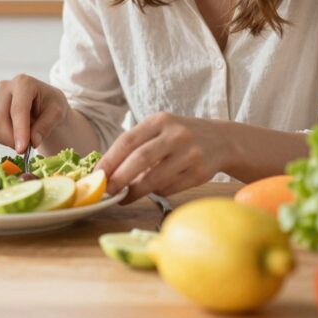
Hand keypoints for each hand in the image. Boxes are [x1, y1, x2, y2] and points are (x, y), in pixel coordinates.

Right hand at [0, 74, 69, 153]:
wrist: (43, 103)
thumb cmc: (51, 105)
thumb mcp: (57, 113)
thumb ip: (46, 126)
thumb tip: (33, 141)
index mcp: (23, 82)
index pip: (18, 109)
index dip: (19, 130)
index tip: (22, 149)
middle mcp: (4, 87)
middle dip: (11, 139)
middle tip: (26, 149)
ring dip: (7, 141)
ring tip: (23, 140)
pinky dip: (2, 140)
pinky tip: (15, 135)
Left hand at [94, 112, 229, 203]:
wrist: (222, 140)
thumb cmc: (180, 136)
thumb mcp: (161, 129)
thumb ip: (138, 145)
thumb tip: (107, 171)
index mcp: (160, 120)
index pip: (128, 140)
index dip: (109, 160)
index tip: (96, 175)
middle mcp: (176, 135)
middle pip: (140, 158)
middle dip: (119, 178)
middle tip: (107, 191)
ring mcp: (190, 154)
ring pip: (155, 178)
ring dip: (135, 191)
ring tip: (124, 197)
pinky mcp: (199, 173)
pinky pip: (170, 188)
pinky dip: (156, 192)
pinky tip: (150, 191)